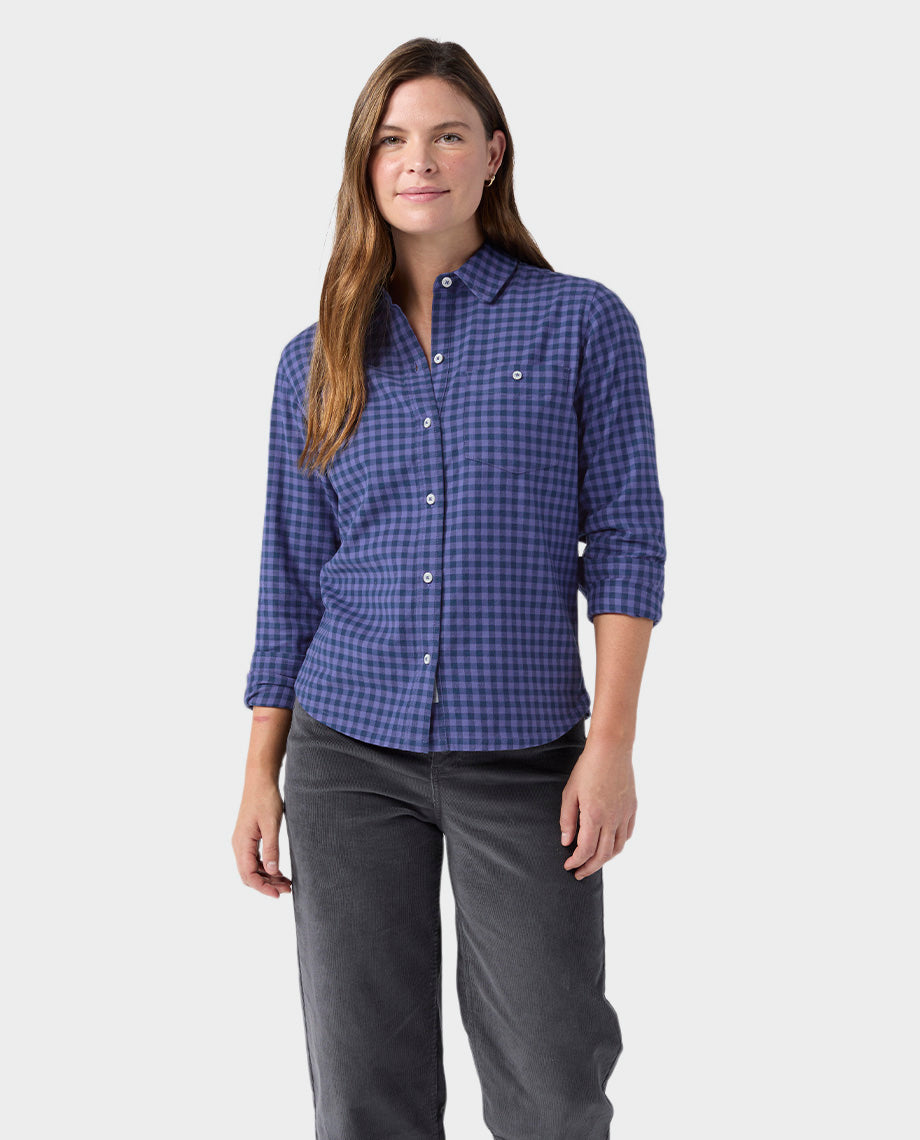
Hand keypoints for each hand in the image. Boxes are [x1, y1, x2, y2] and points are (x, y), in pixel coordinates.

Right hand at [232, 779, 292, 897]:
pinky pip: (254, 859)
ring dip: (267, 877)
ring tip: (287, 883)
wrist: (260, 780)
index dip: (263, 888)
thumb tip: (272, 872)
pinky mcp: (248, 837)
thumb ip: (271, 849)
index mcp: (242, 843)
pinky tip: (279, 870)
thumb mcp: (271, 824)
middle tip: (287, 890)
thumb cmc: (266, 799)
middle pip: (249, 875)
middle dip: (266, 885)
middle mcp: (239, 845)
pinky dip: (266, 867)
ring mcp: (242, 841)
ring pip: (252, 868)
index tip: (278, 895)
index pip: (249, 875)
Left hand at [560, 739, 636, 879]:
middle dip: (590, 867)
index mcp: (594, 815)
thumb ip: (567, 819)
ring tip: (594, 862)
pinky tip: (609, 844)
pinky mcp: (632, 808)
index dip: (576, 862)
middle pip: (603, 855)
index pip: (585, 850)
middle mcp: (612, 819)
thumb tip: (566, 842)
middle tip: (579, 873)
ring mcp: (624, 814)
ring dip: (605, 859)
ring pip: (617, 848)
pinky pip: (627, 834)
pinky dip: (618, 844)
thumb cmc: (587, 768)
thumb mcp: (570, 792)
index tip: (568, 866)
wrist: (611, 749)